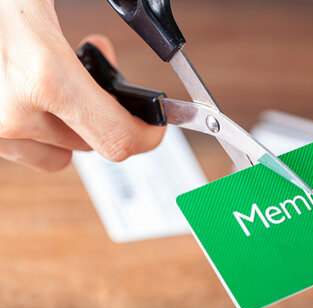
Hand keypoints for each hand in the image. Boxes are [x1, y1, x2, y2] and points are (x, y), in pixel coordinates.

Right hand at [0, 0, 164, 170]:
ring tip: (60, 77)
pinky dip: (41, 125)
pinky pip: (28, 147)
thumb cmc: (0, 6)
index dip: (146, 136)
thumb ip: (86, 46)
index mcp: (42, 77)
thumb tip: (109, 54)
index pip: (118, 139)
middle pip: (91, 142)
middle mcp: (12, 112)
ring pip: (60, 149)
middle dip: (105, 111)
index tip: (156, 127)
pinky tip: (34, 91)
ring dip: (72, 121)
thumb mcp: (38, 5)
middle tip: (100, 70)